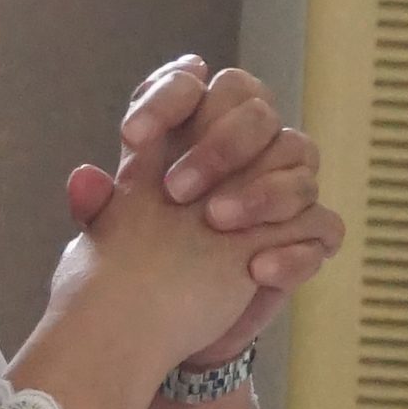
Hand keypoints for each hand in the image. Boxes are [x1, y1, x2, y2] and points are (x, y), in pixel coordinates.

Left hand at [65, 57, 344, 368]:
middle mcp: (243, 149)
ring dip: (260, 189)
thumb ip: (98, 206)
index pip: (191, 84)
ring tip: (216, 221)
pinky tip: (255, 269)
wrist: (161, 323)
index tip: (131, 137)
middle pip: (256, 110)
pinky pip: (323, 227)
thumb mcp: (108, 236)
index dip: (167, 98)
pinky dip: (293, 247)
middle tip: (176, 190)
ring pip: (299, 158)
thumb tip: (84, 178)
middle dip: (220, 143)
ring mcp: (281, 189)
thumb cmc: (136, 262)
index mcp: (189, 132)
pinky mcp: (302, 238)